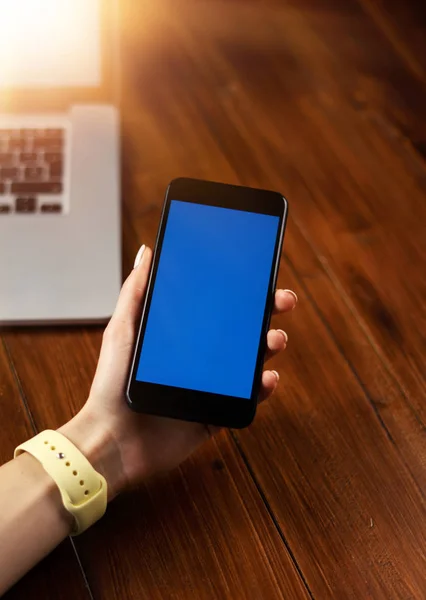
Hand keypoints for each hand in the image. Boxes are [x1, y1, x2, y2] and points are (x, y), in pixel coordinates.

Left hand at [60, 245, 297, 499]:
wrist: (113, 440)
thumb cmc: (111, 384)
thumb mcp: (122, 330)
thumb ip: (135, 293)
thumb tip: (147, 252)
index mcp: (182, 335)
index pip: (218, 306)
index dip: (240, 290)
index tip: (259, 274)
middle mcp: (200, 358)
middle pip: (241, 330)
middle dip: (266, 313)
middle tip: (282, 301)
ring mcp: (210, 385)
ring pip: (250, 362)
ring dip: (269, 346)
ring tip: (274, 340)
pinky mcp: (216, 413)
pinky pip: (247, 399)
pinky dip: (263, 388)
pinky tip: (267, 379)